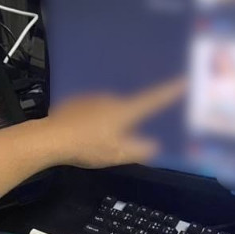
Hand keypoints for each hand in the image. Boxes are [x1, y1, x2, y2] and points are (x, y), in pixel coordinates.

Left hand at [40, 77, 185, 168]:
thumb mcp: (118, 153)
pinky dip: (89, 121)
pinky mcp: (73, 102)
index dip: (169, 91)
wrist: (51, 138)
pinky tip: (80, 135)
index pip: (153, 99)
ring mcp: (90, 98)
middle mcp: (110, 98)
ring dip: (106, 121)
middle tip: (118, 140)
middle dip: (127, 121)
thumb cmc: (88, 147)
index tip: (184, 80)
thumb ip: (140, 149)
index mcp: (124, 110)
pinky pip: (89, 111)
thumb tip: (155, 145)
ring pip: (106, 110)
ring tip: (94, 141)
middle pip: (127, 108)